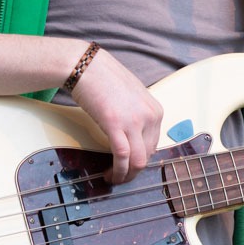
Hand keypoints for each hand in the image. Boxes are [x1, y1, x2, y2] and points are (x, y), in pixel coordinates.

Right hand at [67, 47, 162, 183]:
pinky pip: (122, 157)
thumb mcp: (132, 98)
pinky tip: (109, 174)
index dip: (141, 158)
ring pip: (138, 161)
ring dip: (126, 175)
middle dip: (134, 170)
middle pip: (147, 155)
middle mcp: (150, 116)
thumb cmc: (105, 79)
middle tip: (120, 176)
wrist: (87, 66)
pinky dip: (118, 170)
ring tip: (114, 178)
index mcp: (156, 110)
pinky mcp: (116, 125)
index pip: (154, 144)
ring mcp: (135, 121)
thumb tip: (134, 138)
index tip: (129, 165)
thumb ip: (138, 117)